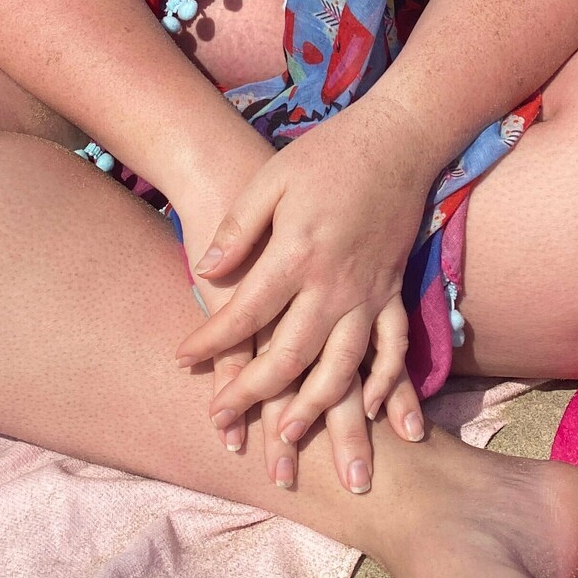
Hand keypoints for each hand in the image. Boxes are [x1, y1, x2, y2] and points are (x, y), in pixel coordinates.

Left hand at [173, 100, 431, 455]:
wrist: (396, 139)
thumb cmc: (326, 155)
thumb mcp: (270, 180)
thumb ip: (238, 229)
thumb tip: (204, 273)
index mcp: (297, 254)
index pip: (245, 313)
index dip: (210, 340)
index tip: (181, 360)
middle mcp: (334, 284)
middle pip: (290, 356)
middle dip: (253, 395)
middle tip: (222, 422)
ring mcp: (369, 292)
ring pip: (344, 366)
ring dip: (318, 408)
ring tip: (291, 438)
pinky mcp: (394, 291)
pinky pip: (394, 347)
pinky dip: (386, 384)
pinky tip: (370, 410)